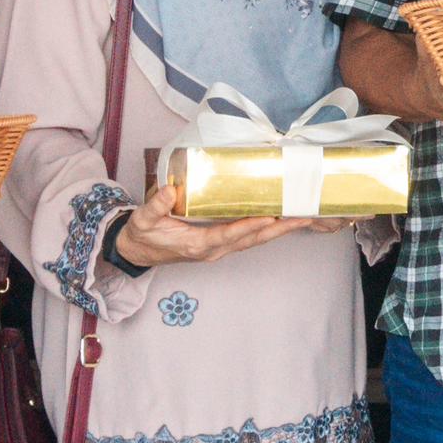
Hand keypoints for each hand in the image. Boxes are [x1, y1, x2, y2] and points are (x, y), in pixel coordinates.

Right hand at [113, 183, 343, 267]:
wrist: (139, 252)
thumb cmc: (143, 235)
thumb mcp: (143, 220)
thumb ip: (155, 206)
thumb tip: (169, 190)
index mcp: (196, 244)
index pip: (228, 235)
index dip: (249, 227)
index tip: (269, 218)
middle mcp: (213, 250)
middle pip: (251, 240)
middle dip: (279, 229)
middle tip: (304, 217)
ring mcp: (218, 249)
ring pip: (254, 240)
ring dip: (279, 230)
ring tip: (302, 217)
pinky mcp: (220, 244)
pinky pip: (249, 238)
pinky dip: (268, 230)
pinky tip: (282, 220)